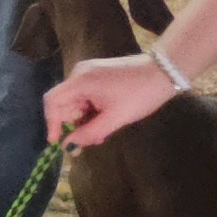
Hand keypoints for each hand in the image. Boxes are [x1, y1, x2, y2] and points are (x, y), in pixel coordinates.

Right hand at [45, 53, 174, 148]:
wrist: (164, 71)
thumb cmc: (140, 94)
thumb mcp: (115, 118)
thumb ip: (89, 133)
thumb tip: (68, 146)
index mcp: (80, 81)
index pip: (52, 101)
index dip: (51, 123)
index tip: (58, 142)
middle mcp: (80, 74)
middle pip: (64, 103)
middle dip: (74, 124)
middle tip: (90, 141)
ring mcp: (89, 72)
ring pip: (76, 102)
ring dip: (85, 120)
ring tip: (102, 133)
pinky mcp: (98, 74)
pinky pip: (86, 96)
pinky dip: (91, 111)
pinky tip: (105, 121)